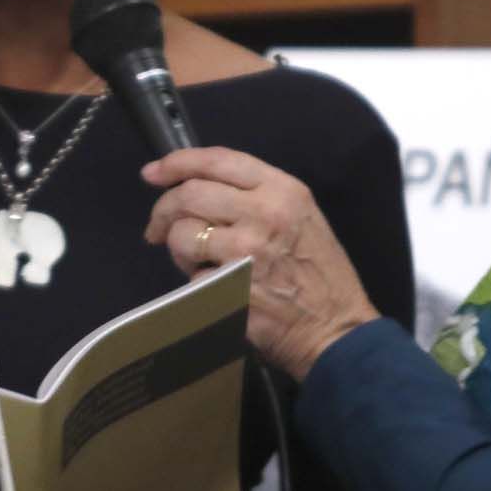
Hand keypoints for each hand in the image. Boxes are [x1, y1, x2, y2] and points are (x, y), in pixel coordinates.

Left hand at [142, 146, 379, 380]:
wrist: (337, 330)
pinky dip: (195, 283)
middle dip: (163, 210)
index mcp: (282, 190)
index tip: (153, 173)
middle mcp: (263, 214)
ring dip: (178, 249)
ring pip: (183, 235)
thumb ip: (256, 195)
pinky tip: (215, 289)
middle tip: (157, 228)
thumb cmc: (320, 274)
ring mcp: (245, 253)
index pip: (217, 160)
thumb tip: (198, 187)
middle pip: (189, 195)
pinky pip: (191, 277)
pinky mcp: (231, 288)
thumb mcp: (301, 216)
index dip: (176, 162)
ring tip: (196, 262)